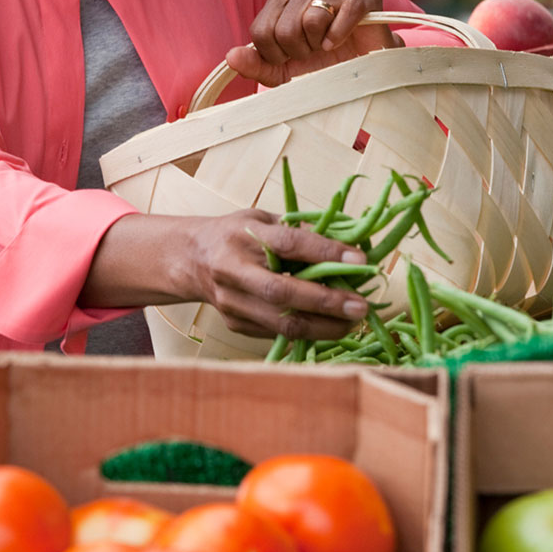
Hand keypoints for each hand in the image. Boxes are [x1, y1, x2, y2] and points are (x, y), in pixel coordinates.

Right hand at [179, 209, 371, 340]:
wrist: (191, 259)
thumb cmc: (235, 234)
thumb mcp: (262, 218)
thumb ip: (298, 230)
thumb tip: (347, 240)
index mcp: (244, 235)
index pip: (289, 244)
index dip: (326, 253)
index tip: (360, 260)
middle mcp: (234, 269)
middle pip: (283, 292)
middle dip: (327, 302)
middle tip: (361, 305)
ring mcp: (233, 301)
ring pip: (282, 323)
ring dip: (323, 326)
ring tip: (353, 322)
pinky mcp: (235, 324)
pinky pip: (277, 333)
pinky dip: (308, 332)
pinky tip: (330, 326)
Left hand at [225, 0, 401, 87]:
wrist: (366, 67)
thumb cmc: (323, 63)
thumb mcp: (284, 70)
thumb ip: (256, 64)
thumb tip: (231, 57)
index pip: (261, 31)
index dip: (276, 55)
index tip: (292, 57)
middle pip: (284, 29)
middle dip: (300, 52)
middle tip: (314, 52)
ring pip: (312, 20)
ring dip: (320, 44)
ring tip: (328, 45)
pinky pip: (343, 13)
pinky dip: (340, 35)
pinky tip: (340, 42)